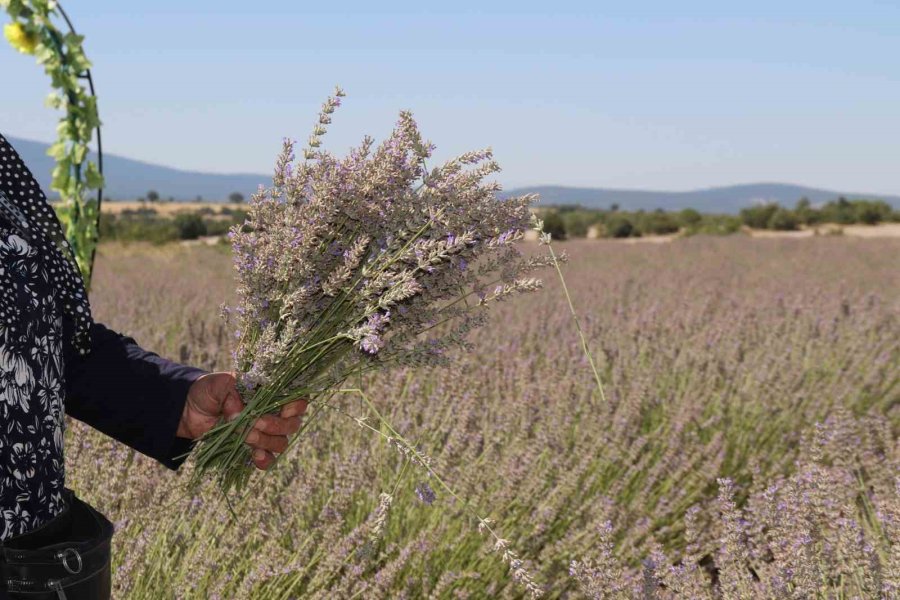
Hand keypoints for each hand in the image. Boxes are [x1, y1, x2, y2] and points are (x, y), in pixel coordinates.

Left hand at [177, 372, 307, 469]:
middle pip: (292, 424)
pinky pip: (268, 459)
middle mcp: (273, 414)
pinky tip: (255, 457)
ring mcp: (264, 434)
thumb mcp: (220, 383)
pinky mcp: (252, 449)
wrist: (188, 410)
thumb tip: (240, 413)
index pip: (297, 400)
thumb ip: (233, 392)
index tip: (284, 409)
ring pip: (281, 443)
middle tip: (255, 423)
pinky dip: (265, 460)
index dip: (296, 406)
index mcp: (271, 394)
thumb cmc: (209, 390)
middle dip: (276, 426)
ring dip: (266, 442)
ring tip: (246, 437)